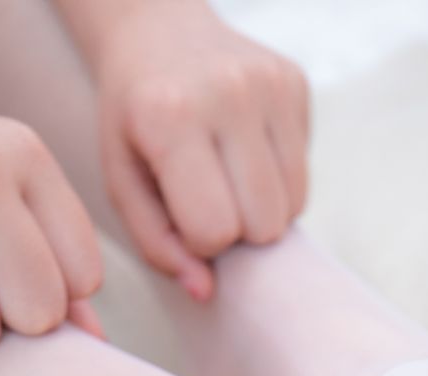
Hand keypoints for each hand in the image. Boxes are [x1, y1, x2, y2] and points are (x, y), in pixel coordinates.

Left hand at [92, 2, 309, 299]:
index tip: (182, 217)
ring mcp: (269, 84)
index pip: (215, 229)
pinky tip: (245, 153)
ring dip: (260, 210)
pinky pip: (305, 174)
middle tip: (206, 200)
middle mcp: (228, 94)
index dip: (199, 240)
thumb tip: (205, 291)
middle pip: (264, 224)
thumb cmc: (134, 119)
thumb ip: (158, 242)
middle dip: (236, 230)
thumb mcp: (123, 180)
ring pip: (293, 206)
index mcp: (172, 117)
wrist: (157, 32)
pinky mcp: (296, 82)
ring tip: (226, 179)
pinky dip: (277, 181)